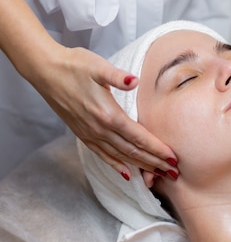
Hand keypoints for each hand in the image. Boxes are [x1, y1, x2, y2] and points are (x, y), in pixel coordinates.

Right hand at [34, 45, 178, 178]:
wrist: (46, 71)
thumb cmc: (75, 65)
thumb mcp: (98, 67)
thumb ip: (118, 76)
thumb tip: (134, 80)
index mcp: (108, 114)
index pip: (139, 137)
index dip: (157, 149)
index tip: (174, 158)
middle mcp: (100, 129)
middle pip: (133, 151)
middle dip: (154, 162)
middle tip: (173, 172)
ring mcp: (90, 133)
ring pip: (120, 156)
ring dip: (140, 166)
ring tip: (157, 175)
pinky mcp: (82, 134)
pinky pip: (103, 155)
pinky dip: (116, 165)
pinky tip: (126, 173)